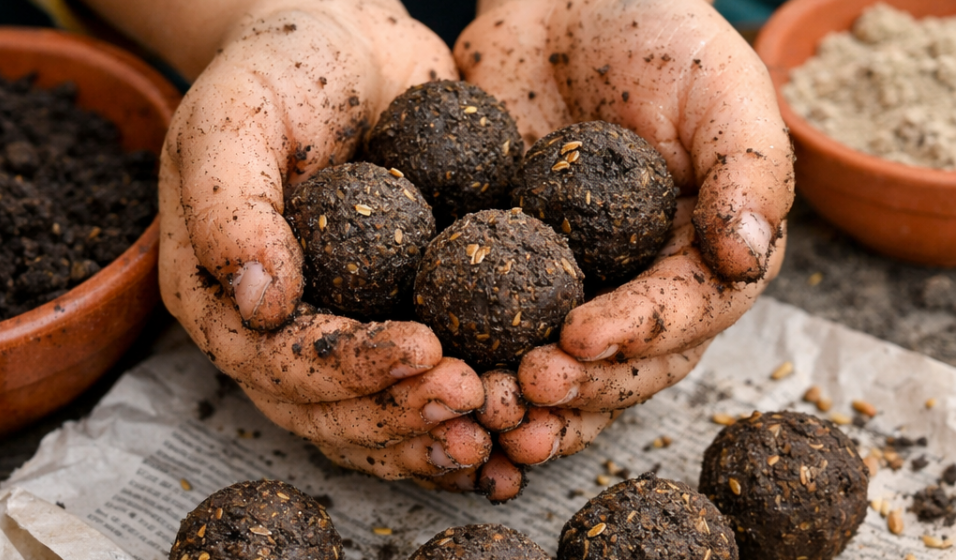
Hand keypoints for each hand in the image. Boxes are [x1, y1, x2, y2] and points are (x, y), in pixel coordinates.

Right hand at [157, 0, 490, 481]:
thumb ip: (231, 205)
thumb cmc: (278, 68)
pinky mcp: (397, 317)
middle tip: (474, 398)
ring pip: (377, 416)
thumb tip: (260, 301)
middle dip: (401, 415)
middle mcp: (279, 332)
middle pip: (328, 411)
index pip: (278, 360)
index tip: (423, 348)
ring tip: (500, 420)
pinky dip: (464, 409)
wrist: (346, 45)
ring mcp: (340, 330)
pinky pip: (421, 383)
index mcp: (223, 297)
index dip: (347, 370)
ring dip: (435, 431)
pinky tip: (515, 412)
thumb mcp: (234, 116)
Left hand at [456, 0, 793, 493]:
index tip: (581, 337)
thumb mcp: (721, 87)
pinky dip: (468, 362)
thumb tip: (751, 259)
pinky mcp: (508, 274)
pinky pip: (490, 329)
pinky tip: (435, 376)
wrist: (562, 6)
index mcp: (705, 256)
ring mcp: (572, 286)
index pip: (685, 314)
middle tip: (525, 388)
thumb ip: (748, 170)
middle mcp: (642, 287)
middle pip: (623, 364)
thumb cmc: (657, 35)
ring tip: (479, 410)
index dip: (638, 335)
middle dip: (578, 388)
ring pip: (558, 368)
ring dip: (522, 402)